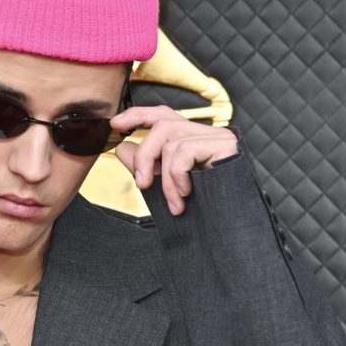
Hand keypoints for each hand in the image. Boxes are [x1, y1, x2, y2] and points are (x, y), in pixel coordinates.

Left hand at [110, 106, 238, 214]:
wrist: (230, 230)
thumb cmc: (201, 210)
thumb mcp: (164, 185)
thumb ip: (145, 165)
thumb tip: (123, 147)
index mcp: (193, 139)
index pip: (164, 115)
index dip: (138, 115)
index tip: (115, 124)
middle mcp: (207, 133)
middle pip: (163, 124)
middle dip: (145, 155)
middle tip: (142, 184)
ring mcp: (219, 137)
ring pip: (171, 140)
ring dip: (164, 177)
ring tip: (173, 203)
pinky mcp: (225, 145)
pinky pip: (184, 150)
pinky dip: (177, 175)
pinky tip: (187, 194)